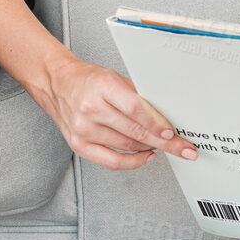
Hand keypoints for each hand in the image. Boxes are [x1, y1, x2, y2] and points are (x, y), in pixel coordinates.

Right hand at [37, 56, 196, 169]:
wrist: (57, 84)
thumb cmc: (87, 80)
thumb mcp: (114, 77)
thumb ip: (137, 96)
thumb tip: (164, 116)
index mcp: (102, 86)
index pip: (135, 108)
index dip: (157, 123)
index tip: (172, 132)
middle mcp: (90, 108)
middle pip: (134, 130)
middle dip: (163, 142)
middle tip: (182, 147)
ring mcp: (84, 129)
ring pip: (127, 146)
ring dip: (150, 148)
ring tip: (163, 145)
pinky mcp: (79, 145)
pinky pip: (112, 161)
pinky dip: (133, 161)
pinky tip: (145, 155)